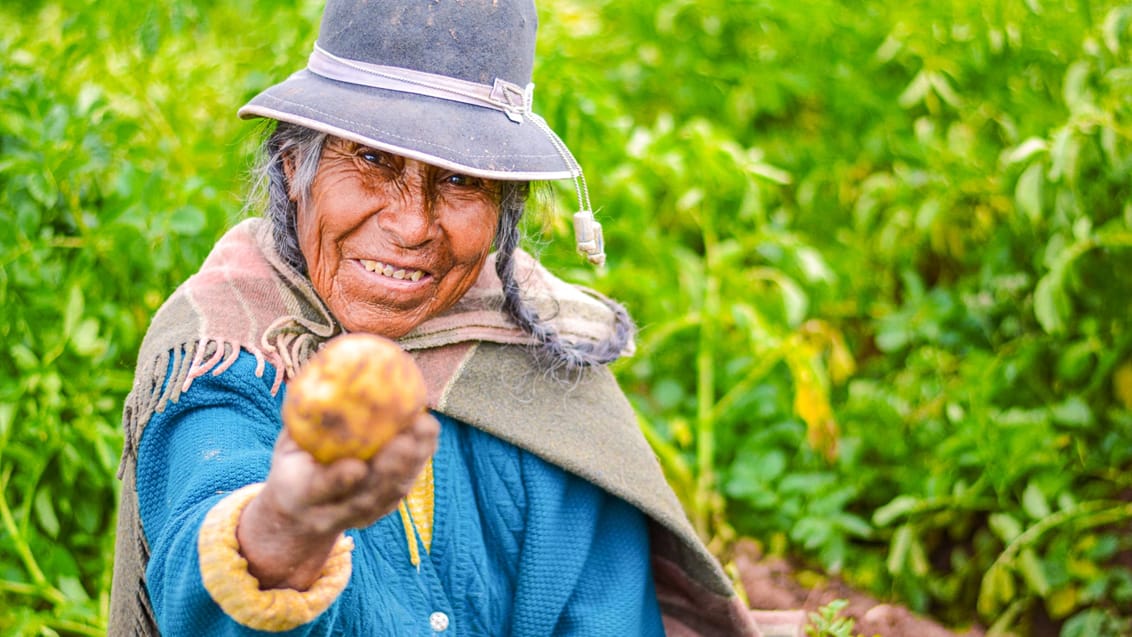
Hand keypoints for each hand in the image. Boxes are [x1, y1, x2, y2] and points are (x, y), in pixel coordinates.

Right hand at [236, 411, 438, 589]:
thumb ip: (300, 418)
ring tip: (425, 428)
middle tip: (405, 441)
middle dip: (389, 471)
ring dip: (412, 462)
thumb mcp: (287, 444)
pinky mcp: (382, 508)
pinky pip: (404, 484)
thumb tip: (320, 370)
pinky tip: (429, 431)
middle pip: (366, 497)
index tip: (355, 468)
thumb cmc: (295, 464)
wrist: (300, 512)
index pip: (319, 490)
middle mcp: (331, 511)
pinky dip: (419, 458)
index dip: (337, 481)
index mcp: (300, 494)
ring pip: (390, 493)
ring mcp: (359, 515)